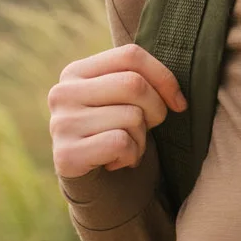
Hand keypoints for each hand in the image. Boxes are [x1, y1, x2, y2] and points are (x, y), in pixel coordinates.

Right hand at [48, 44, 186, 178]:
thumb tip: (177, 94)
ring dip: (142, 138)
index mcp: (76, 71)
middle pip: (134, 84)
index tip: (179, 102)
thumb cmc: (118, 132)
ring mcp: (61, 124)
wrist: (97, 184)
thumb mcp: (125, 99)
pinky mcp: (66, 154)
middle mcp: (62, 93)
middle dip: (157, 110)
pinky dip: (131, 156)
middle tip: (150, 128)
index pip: (130, 55)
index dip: (164, 77)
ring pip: (131, 116)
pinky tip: (117, 162)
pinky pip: (121, 143)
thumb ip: (139, 78)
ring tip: (128, 146)